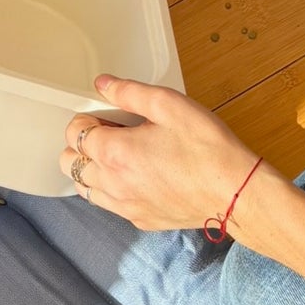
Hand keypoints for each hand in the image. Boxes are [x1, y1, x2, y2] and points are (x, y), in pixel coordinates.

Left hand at [59, 75, 260, 231]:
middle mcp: (113, 184)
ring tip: (120, 154)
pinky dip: (110, 189)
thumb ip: (130, 92)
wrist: (235, 192)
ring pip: (85, 188)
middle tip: (111, 132)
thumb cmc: (207, 148)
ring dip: (92, 168)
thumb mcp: (170, 105)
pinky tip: (135, 176)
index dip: (87, 118)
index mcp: (115, 153)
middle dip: (82, 144)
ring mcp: (125, 206)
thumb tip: (103, 84)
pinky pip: (109, 205)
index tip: (106, 114)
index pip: (75, 133)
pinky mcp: (140, 219)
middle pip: (70, 163)